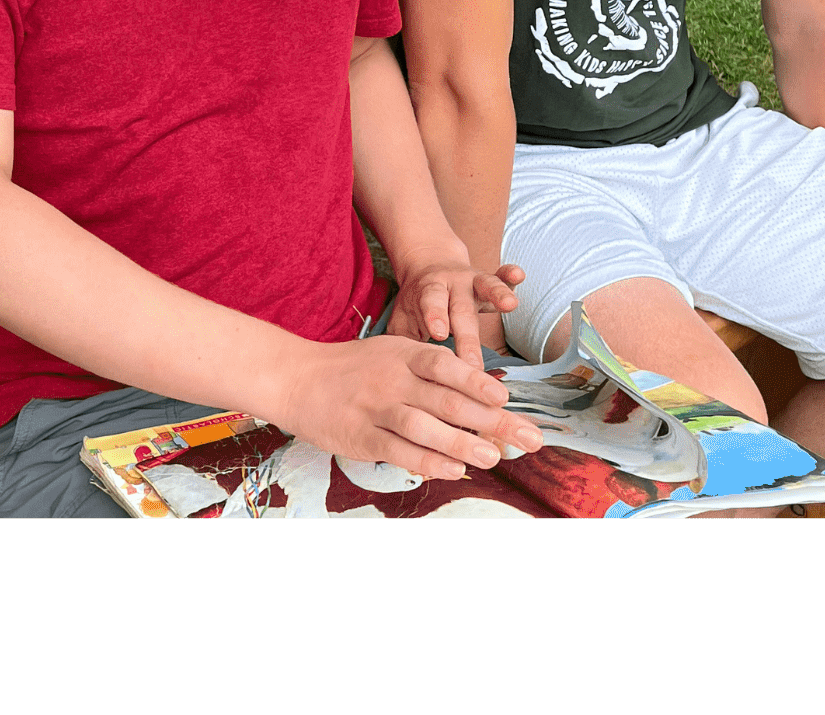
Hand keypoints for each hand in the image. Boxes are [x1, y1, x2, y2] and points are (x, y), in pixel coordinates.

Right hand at [272, 335, 544, 480]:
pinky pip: (400, 451)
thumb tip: (483, 395)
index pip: (447, 366)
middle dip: (493, 421)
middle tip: (527, 437)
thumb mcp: (393, 353)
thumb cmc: (355, 368)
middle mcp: (393, 379)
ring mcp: (376, 408)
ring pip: (426, 427)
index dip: (478, 382)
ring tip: (495, 457)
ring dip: (464, 444)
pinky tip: (456, 470)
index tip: (506, 400)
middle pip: (448, 400)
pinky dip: (430, 462)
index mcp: (404, 354)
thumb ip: (432, 370)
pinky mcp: (362, 437)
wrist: (297, 378)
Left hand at [387, 254, 526, 366]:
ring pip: (486, 286)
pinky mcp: (488, 279)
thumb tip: (405, 381)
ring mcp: (472, 280)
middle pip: (461, 310)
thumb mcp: (403, 320)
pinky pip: (501, 277)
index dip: (435, 316)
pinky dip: (510, 276)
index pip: (431, 304)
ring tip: (510, 304)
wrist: (426, 263)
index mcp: (428, 292)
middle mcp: (451, 285)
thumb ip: (405, 345)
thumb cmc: (415, 304)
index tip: (438, 334)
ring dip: (498, 294)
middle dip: (468, 337)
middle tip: (472, 364)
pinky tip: (519, 276)